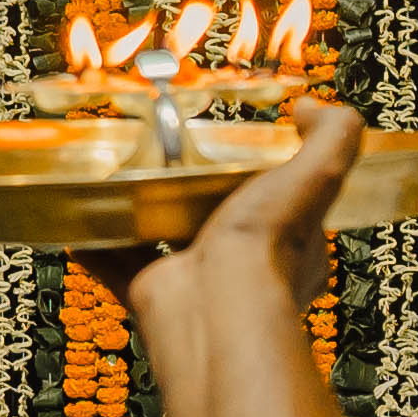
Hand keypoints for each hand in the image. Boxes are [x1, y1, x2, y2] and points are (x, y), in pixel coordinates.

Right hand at [80, 103, 361, 330]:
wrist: (216, 308)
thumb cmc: (269, 245)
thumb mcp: (318, 175)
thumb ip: (334, 136)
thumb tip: (314, 108)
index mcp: (291, 245)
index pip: (287, 205)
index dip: (274, 177)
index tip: (248, 152)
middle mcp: (247, 269)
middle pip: (221, 221)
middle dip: (199, 195)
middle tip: (174, 160)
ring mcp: (198, 282)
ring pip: (168, 245)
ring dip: (144, 217)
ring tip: (123, 180)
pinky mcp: (154, 293)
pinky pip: (120, 268)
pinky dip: (99, 248)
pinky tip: (83, 223)